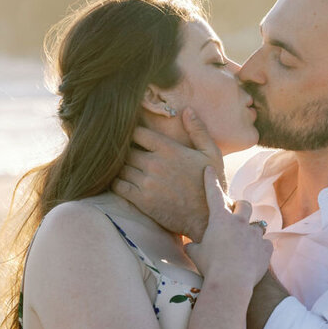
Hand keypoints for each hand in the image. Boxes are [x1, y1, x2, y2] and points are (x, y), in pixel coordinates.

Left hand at [112, 108, 225, 240]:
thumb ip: (198, 130)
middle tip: (123, 153)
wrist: (207, 218)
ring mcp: (146, 182)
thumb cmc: (210, 185)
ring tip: (121, 166)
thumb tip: (187, 110)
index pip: (137, 133)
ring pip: (120, 167)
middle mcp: (155, 164)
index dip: (132, 133)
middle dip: (124, 151)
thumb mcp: (211, 154)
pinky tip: (121, 181)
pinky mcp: (142, 200)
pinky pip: (118, 186)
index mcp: (169, 149)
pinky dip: (116, 182)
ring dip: (119, 166)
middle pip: (126, 150)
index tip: (132, 137)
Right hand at [186, 167, 271, 290]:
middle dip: (240, 206)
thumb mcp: (195, 254)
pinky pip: (265, 245)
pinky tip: (254, 258)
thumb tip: (190, 245)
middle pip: (244, 204)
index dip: (210, 180)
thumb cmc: (210, 266)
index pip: (214, 194)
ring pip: (259, 225)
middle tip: (237, 213)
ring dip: (253, 230)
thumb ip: (194, 246)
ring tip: (246, 242)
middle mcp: (240, 222)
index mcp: (220, 220)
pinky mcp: (266, 248)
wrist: (231, 282)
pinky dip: (260, 249)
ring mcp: (255, 234)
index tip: (209, 169)